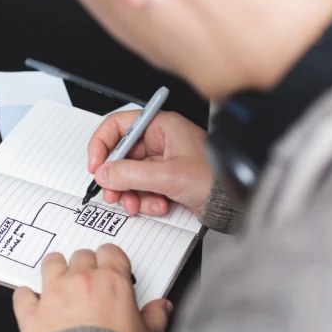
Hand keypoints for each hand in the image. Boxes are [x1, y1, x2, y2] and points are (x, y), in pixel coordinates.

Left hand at [13, 245, 172, 331]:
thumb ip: (156, 317)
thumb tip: (162, 307)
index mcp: (112, 281)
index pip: (110, 252)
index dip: (110, 259)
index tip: (110, 268)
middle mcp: (81, 280)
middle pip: (81, 255)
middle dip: (84, 265)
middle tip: (88, 281)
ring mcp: (54, 294)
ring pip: (51, 263)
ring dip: (55, 269)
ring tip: (59, 282)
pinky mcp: (32, 313)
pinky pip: (22, 295)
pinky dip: (26, 297)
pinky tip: (32, 302)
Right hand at [87, 110, 211, 215]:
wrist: (235, 204)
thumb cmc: (216, 179)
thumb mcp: (169, 176)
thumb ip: (132, 174)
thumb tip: (105, 174)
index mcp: (162, 126)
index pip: (118, 126)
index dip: (102, 145)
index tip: (96, 166)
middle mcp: (159, 140)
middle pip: (120, 155)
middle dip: (116, 178)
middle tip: (112, 194)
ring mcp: (161, 161)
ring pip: (128, 175)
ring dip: (129, 193)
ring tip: (137, 204)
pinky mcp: (164, 180)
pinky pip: (140, 188)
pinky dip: (144, 200)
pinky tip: (157, 205)